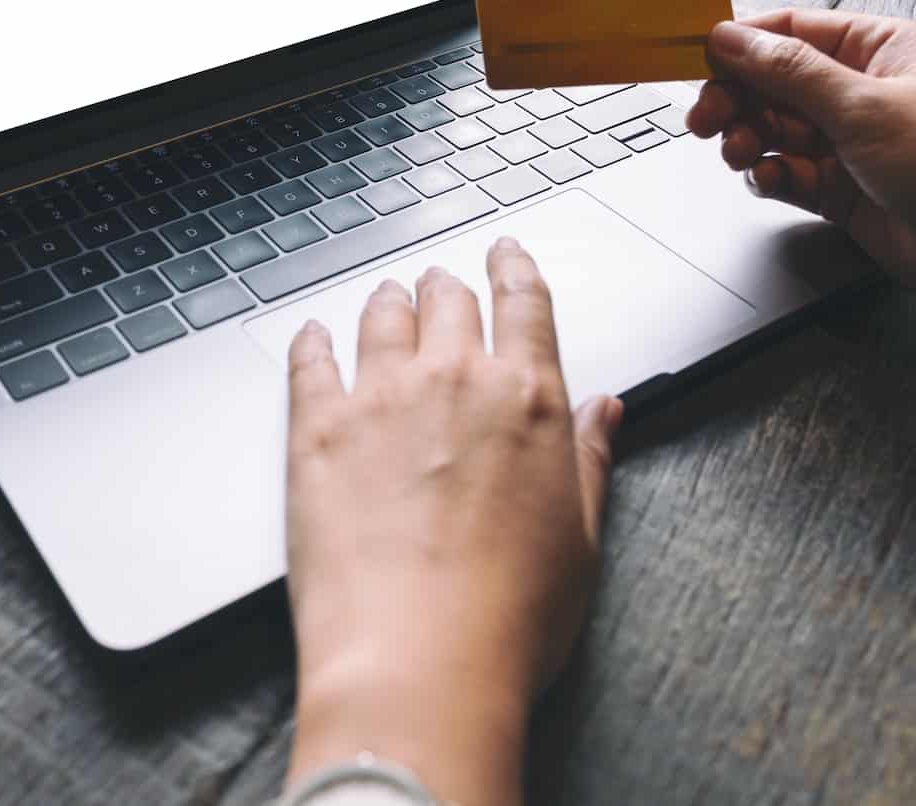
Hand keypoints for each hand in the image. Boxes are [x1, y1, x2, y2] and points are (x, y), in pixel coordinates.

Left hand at [282, 239, 622, 804]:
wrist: (418, 663)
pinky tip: (314, 335)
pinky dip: (314, 340)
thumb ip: (590, 458)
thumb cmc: (508, 619)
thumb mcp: (583, 539)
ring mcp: (378, 398)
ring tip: (386, 299)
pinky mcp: (316, 430)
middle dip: (447, 288)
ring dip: (388, 302)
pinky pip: (310, 359)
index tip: (505, 252)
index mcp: (527, 399)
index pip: (524, 302)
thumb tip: (605, 408)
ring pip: (381, 316)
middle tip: (442, 287)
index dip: (514, 268)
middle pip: (448, 300)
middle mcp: (453, 380)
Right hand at [684, 10, 915, 326]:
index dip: (741, 45)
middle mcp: (866, 92)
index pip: (792, 31)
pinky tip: (773, 182)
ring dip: (750, 141)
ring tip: (739, 155)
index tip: (698, 62)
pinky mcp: (848, 191)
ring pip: (777, 131)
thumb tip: (733, 39)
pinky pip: (791, 174)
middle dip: (738, 99)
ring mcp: (856, 143)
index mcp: (882, 49)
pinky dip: (773, 177)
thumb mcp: (866, 108)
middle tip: (707, 120)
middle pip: (776, 82)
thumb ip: (789, 72)